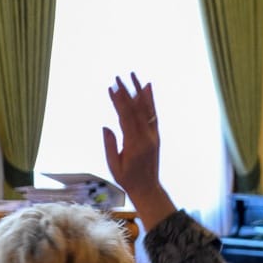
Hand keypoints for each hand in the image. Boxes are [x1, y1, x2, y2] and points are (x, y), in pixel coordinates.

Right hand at [103, 73, 174, 230]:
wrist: (148, 188)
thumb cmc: (127, 179)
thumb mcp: (114, 166)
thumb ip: (111, 146)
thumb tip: (106, 127)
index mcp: (135, 145)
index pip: (126, 118)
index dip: (119, 102)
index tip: (112, 88)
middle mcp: (147, 137)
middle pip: (136, 110)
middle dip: (126, 92)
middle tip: (117, 77)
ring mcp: (153, 135)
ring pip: (147, 110)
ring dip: (140, 91)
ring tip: (133, 75)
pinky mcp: (155, 135)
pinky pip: (153, 115)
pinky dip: (150, 100)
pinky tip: (147, 87)